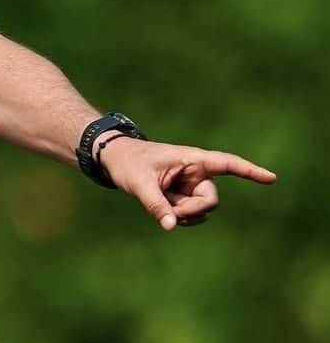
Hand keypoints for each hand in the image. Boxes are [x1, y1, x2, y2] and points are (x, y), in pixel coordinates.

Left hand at [98, 138, 276, 230]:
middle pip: (210, 200)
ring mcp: (191, 185)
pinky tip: (165, 212)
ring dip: (184, 214)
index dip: (249, 171)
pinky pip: (192, 215)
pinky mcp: (185, 196)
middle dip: (192, 210)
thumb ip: (156, 205)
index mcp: (192, 159)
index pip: (227, 164)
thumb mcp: (139, 184)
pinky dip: (180, 218)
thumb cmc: (128, 164)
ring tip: (160, 204)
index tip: (271, 178)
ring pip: (201, 210)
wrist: (116, 161)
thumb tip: (172, 227)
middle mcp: (196, 172)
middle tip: (170, 211)